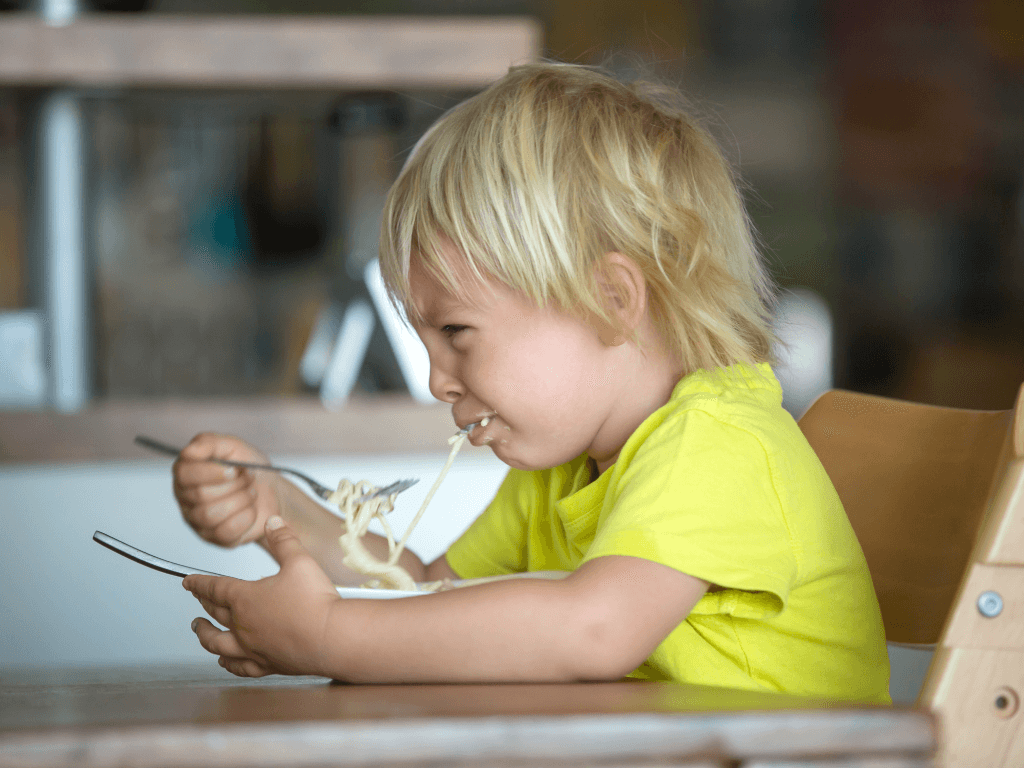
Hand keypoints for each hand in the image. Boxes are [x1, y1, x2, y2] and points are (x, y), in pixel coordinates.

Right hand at [173, 432, 280, 547]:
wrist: (272, 490)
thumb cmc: (248, 467)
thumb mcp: (232, 446)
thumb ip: (209, 443)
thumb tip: (189, 451)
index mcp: (186, 472)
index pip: (184, 474)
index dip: (212, 472)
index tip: (233, 469)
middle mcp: (186, 497)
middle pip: (201, 496)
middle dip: (234, 485)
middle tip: (248, 478)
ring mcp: (198, 520)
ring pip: (211, 515)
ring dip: (241, 500)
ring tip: (250, 492)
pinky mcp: (214, 537)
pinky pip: (225, 531)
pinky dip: (246, 517)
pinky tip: (250, 509)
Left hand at [183, 516, 342, 677]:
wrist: (331, 638)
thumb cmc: (315, 602)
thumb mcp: (300, 561)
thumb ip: (284, 540)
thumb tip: (273, 522)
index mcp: (245, 598)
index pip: (214, 587)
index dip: (199, 583)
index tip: (188, 582)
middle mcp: (243, 625)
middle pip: (215, 613)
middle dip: (203, 604)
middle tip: (197, 600)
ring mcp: (252, 648)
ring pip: (218, 643)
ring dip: (205, 636)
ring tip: (199, 631)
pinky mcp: (266, 665)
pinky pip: (239, 667)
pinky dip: (228, 664)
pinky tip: (225, 663)